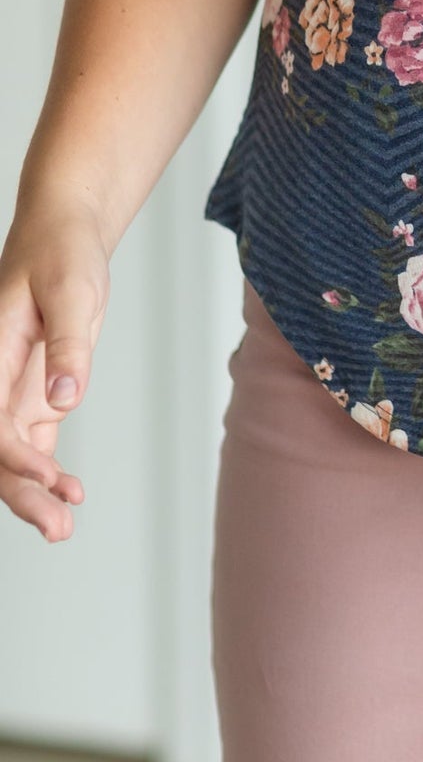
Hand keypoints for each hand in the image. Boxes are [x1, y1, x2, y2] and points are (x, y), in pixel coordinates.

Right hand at [0, 205, 110, 541]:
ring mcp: (11, 390)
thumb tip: (65, 400)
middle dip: (20, 493)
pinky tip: (69, 496)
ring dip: (32, 493)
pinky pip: (30, 444)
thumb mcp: (73, 291)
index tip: (48, 478)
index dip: (12, 456)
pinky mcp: (33, 394)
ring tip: (64, 527)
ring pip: (10, 455)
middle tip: (57, 527)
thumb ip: (69, 347)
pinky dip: (45, 473)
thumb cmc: (62, 253)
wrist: (64, 233)